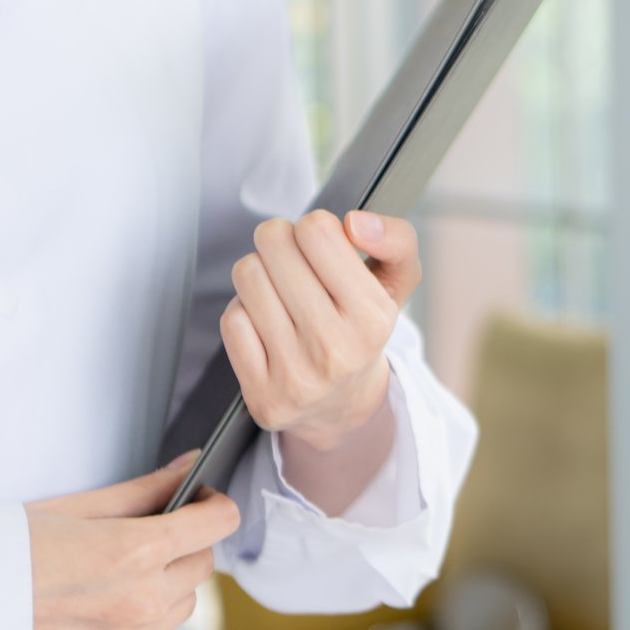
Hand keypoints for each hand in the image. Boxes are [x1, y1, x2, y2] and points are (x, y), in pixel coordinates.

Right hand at [26, 455, 242, 629]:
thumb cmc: (2, 549)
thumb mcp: (76, 507)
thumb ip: (143, 490)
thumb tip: (189, 468)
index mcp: (137, 552)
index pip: (218, 524)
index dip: (213, 506)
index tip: (202, 502)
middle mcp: (143, 602)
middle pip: (202, 566)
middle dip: (184, 546)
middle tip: (145, 536)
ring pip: (183, 607)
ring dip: (165, 588)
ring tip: (114, 576)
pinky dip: (144, 625)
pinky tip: (105, 609)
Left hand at [222, 209, 418, 451]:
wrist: (342, 407)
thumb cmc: (361, 332)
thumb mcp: (396, 285)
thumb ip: (397, 241)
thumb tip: (355, 223)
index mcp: (372, 318)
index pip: (316, 230)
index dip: (314, 229)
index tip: (321, 249)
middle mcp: (334, 348)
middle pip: (273, 244)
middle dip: (281, 245)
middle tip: (295, 265)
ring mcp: (294, 374)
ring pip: (247, 275)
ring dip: (260, 275)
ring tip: (281, 295)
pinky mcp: (260, 392)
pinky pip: (232, 318)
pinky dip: (246, 313)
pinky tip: (267, 326)